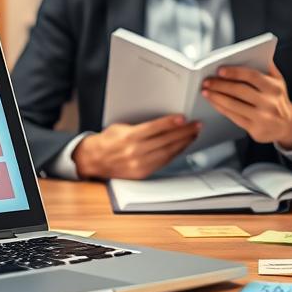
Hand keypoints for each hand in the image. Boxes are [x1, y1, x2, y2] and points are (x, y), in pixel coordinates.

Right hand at [72, 115, 201, 179]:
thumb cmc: (108, 141)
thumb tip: (162, 124)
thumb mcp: (121, 127)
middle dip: (183, 132)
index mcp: (128, 138)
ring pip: (167, 152)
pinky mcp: (143, 173)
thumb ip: (140, 127)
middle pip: (164, 141)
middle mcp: (135, 152)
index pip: (154, 128)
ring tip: (193, 134)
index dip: (170, 123)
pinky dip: (175, 153)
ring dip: (183, 143)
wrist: (95, 160)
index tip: (183, 118)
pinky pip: (163, 162)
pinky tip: (182, 146)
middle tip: (195, 125)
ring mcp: (139, 164)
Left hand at [201, 62, 291, 148]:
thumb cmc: (277, 99)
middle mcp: (270, 102)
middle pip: (240, 91)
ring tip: (205, 91)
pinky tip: (213, 102)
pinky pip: (234, 117)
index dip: (235, 72)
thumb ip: (266, 66)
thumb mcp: (278, 82)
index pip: (252, 76)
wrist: (288, 126)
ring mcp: (263, 117)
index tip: (219, 70)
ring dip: (216, 97)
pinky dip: (221, 108)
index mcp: (274, 87)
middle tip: (206, 80)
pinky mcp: (255, 129)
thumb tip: (250, 51)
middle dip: (220, 85)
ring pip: (234, 105)